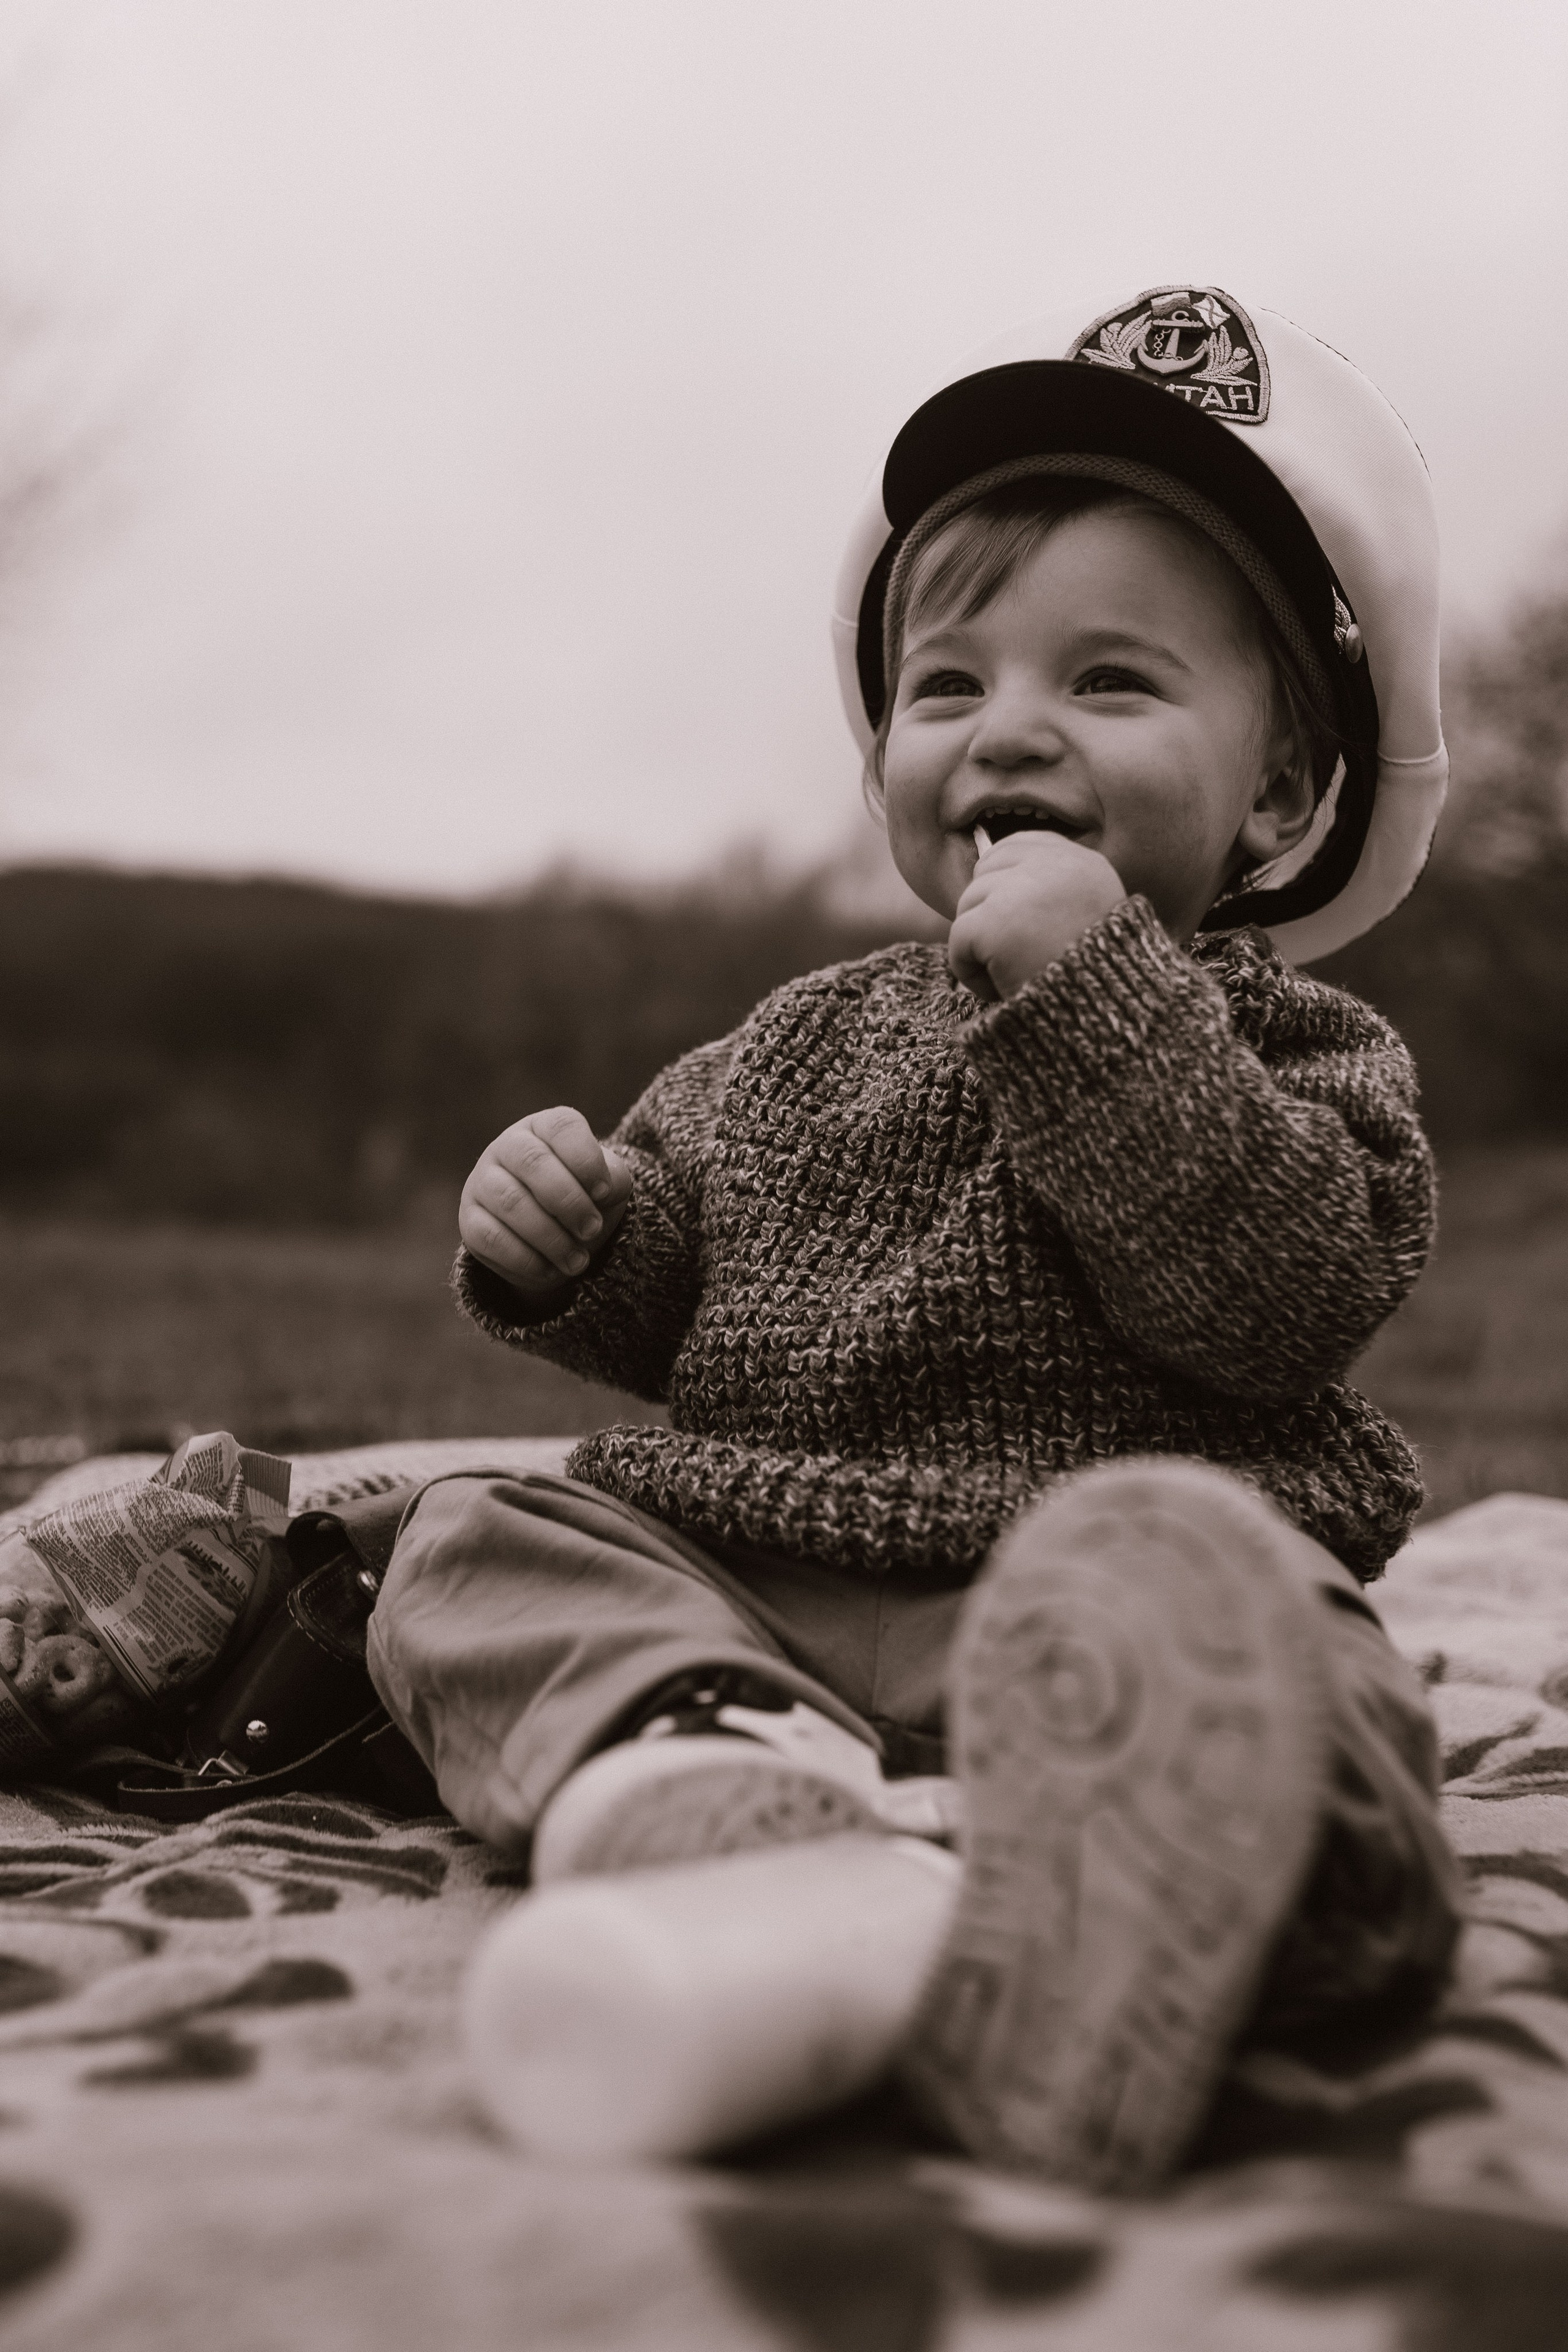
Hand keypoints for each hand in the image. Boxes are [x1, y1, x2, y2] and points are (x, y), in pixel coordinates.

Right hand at [460, 1107, 632, 1297]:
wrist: (553, 1237)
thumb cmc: (583, 1197)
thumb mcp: (607, 1185)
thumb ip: (613, 1180)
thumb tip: (601, 1193)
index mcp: (544, 1128)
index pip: (562, 1128)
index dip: (586, 1161)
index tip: (604, 1193)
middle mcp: (507, 1147)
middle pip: (533, 1161)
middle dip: (569, 1202)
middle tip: (592, 1230)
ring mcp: (483, 1181)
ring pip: (512, 1202)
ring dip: (551, 1237)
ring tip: (578, 1261)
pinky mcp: (470, 1220)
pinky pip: (492, 1237)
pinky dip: (527, 1259)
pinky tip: (550, 1270)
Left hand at [948, 831, 1124, 1001]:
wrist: (1103, 1020)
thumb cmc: (1091, 986)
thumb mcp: (1087, 923)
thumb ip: (1048, 893)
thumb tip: (986, 865)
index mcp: (1086, 864)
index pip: (1017, 846)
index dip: (1002, 884)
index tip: (1015, 923)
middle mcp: (1058, 866)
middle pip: (985, 873)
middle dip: (989, 915)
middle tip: (1018, 957)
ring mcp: (1025, 890)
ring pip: (968, 905)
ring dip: (981, 946)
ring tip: (1015, 976)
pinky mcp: (996, 922)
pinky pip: (958, 938)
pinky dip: (970, 971)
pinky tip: (1000, 990)